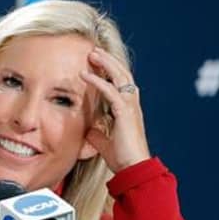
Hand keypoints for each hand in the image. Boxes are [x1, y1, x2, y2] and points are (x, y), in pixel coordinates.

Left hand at [81, 47, 150, 172]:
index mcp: (128, 109)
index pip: (120, 83)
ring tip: (91, 54)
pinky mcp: (125, 113)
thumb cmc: (123, 158)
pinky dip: (98, 81)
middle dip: (108, 61)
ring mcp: (130, 107)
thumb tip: (89, 130)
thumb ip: (99, 134)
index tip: (96, 62)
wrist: (133, 169)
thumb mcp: (105, 143)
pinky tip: (85, 75)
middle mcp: (132, 104)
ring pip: (120, 77)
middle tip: (93, 51)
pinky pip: (111, 91)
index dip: (110, 71)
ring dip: (105, 63)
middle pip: (122, 74)